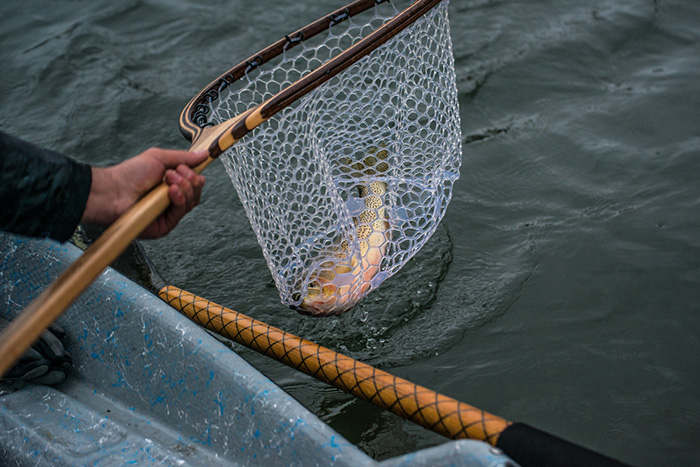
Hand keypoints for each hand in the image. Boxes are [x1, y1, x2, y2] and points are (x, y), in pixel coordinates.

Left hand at [82, 148, 207, 238]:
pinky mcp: (165, 226)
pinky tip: (171, 191)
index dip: (194, 175)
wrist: (113, 191)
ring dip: (184, 187)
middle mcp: (171, 200)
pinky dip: (180, 199)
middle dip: (190, 180)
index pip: (194, 184)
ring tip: (168, 180)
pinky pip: (181, 212)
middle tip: (174, 173)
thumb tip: (204, 154)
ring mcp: (169, 214)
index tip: (186, 167)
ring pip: (192, 202)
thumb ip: (183, 157)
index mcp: (171, 185)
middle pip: (196, 193)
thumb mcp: (159, 158)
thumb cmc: (129, 175)